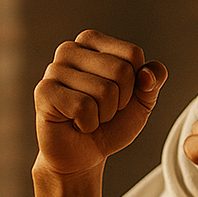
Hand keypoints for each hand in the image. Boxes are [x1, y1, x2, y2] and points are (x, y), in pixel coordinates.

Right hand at [34, 30, 166, 177]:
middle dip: (120, 101)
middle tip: (102, 110)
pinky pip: (83, 106)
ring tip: (88, 117)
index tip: (119, 95)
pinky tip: (75, 123)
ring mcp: (54, 69)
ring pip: (104, 91)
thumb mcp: (142, 101)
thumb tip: (147, 74)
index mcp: (93, 42)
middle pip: (121, 71)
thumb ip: (153, 81)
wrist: (84, 154)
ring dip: (104, 115)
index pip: (133, 54)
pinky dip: (88, 123)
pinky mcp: (44, 91)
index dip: (136, 84)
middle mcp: (70, 49)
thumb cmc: (110, 123)